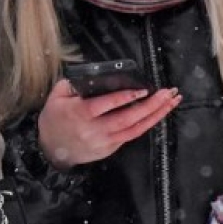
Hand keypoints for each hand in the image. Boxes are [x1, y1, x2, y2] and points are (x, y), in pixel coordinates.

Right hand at [37, 81, 179, 167]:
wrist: (51, 149)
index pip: (105, 105)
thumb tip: (96, 74)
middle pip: (127, 119)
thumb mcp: (57, 96)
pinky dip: (147, 124)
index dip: (124, 98)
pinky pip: (132, 135)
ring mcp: (104, 142)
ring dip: (155, 115)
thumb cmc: (54, 118)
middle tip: (167, 93)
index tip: (142, 90)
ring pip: (134, 129)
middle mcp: (95, 130)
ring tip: (171, 102)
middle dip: (151, 106)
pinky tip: (159, 113)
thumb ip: (73, 83)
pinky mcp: (110, 149)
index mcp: (80, 114)